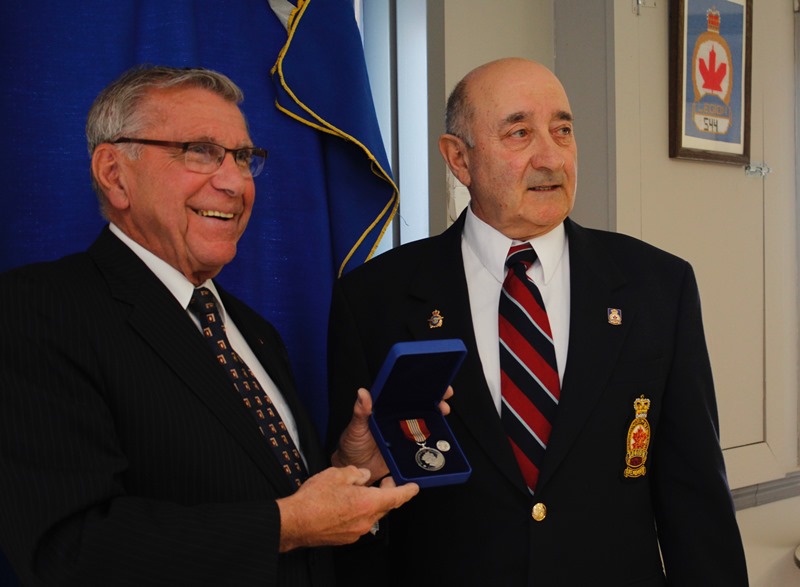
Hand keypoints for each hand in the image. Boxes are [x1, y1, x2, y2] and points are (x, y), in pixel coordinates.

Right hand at [276, 465, 418, 551]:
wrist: (295, 522)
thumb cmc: (313, 500)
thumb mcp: (337, 474)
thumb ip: (355, 473)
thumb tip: (363, 475)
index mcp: (368, 502)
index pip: (397, 497)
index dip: (408, 491)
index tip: (414, 488)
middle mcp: (366, 520)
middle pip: (385, 506)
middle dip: (387, 493)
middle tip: (385, 482)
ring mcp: (356, 531)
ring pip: (371, 514)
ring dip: (370, 502)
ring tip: (359, 490)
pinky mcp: (346, 538)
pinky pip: (359, 522)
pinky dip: (359, 512)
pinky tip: (346, 504)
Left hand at [332, 386, 454, 482]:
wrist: (354, 470)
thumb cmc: (351, 445)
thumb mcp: (355, 427)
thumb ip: (360, 412)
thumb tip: (363, 393)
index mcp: (386, 411)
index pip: (405, 395)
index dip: (420, 388)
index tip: (432, 383)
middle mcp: (397, 421)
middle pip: (419, 409)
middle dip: (435, 402)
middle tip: (443, 402)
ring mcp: (404, 436)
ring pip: (424, 427)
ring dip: (436, 423)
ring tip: (443, 419)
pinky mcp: (407, 452)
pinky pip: (422, 447)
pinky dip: (431, 445)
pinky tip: (437, 444)